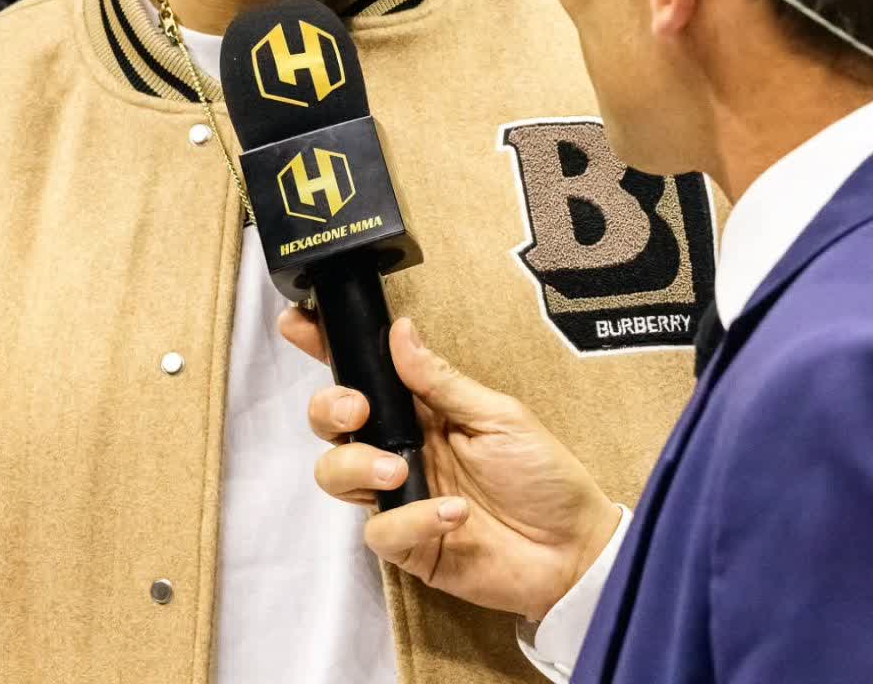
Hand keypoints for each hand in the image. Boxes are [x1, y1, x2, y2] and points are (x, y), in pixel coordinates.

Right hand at [277, 310, 621, 622]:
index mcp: (421, 408)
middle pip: (331, 423)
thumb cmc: (542, 474)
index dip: (325, 347)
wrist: (574, 548)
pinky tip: (452, 514)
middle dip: (328, 409)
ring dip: (358, 466)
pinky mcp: (408, 545)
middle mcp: (401, 446)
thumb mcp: (498, 414)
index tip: (298, 323)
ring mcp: (400, 496)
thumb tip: (399, 331)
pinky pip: (379, 530)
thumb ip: (441, 381)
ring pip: (335, 475)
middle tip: (356, 411)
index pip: (364, 372)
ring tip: (401, 469)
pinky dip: (411, 520)